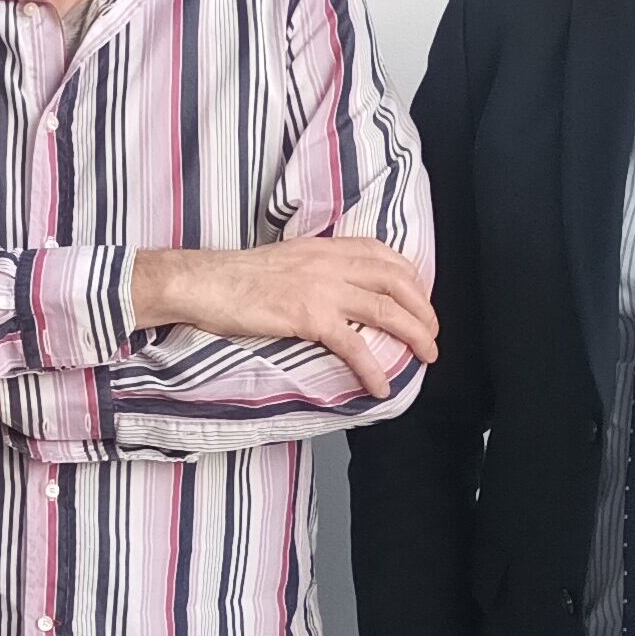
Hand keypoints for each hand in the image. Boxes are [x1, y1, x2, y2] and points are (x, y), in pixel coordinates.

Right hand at [135, 238, 437, 395]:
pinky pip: (354, 346)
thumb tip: (331, 290)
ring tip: (427, 357)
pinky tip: (380, 387)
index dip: (412, 278)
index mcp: (325, 248)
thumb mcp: (283, 260)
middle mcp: (330, 263)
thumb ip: (313, 269)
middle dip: (424, 309)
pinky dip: (373, 369)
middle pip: (397, 282)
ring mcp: (321, 289)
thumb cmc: (232, 277)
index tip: (420, 298)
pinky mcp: (308, 316)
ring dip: (415, 335)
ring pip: (386, 310)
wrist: (202, 282)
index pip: (384, 255)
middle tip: (432, 334)